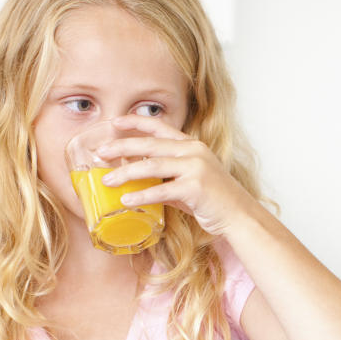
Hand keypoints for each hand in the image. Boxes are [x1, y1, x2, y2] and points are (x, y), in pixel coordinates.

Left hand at [97, 114, 249, 237]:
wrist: (240, 216)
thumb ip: (168, 176)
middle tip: (100, 153)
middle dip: (121, 147)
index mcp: (192, 145)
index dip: (135, 122)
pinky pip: (161, 191)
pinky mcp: (195, 188)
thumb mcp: (191, 180)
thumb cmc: (215, 201)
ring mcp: (196, 168)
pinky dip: (141, 196)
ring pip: (152, 166)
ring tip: (107, 180)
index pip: (159, 127)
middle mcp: (194, 151)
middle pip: (150, 145)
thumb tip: (140, 180)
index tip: (114, 122)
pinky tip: (126, 201)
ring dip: (126, 173)